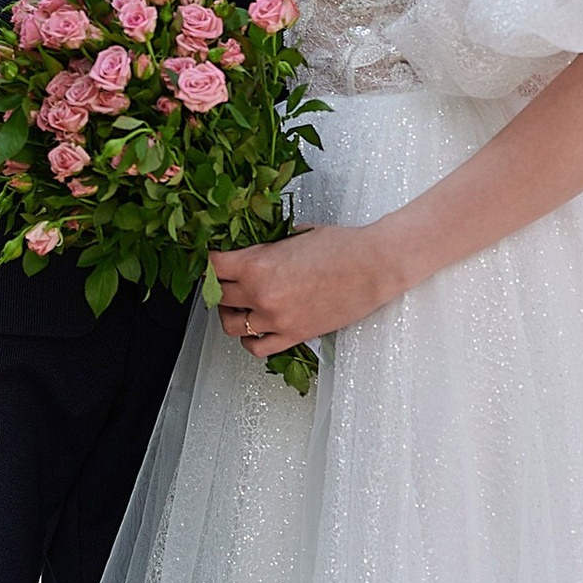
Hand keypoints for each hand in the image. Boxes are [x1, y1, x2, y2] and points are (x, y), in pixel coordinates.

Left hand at [214, 224, 403, 359]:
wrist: (374, 266)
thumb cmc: (342, 246)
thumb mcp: (294, 234)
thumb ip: (266, 247)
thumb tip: (250, 249)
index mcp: (257, 264)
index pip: (212, 267)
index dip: (208, 262)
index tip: (211, 260)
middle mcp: (261, 295)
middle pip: (218, 296)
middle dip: (218, 286)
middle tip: (225, 280)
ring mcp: (276, 319)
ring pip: (230, 326)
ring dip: (230, 314)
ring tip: (238, 305)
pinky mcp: (293, 336)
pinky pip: (256, 348)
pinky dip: (250, 339)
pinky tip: (255, 327)